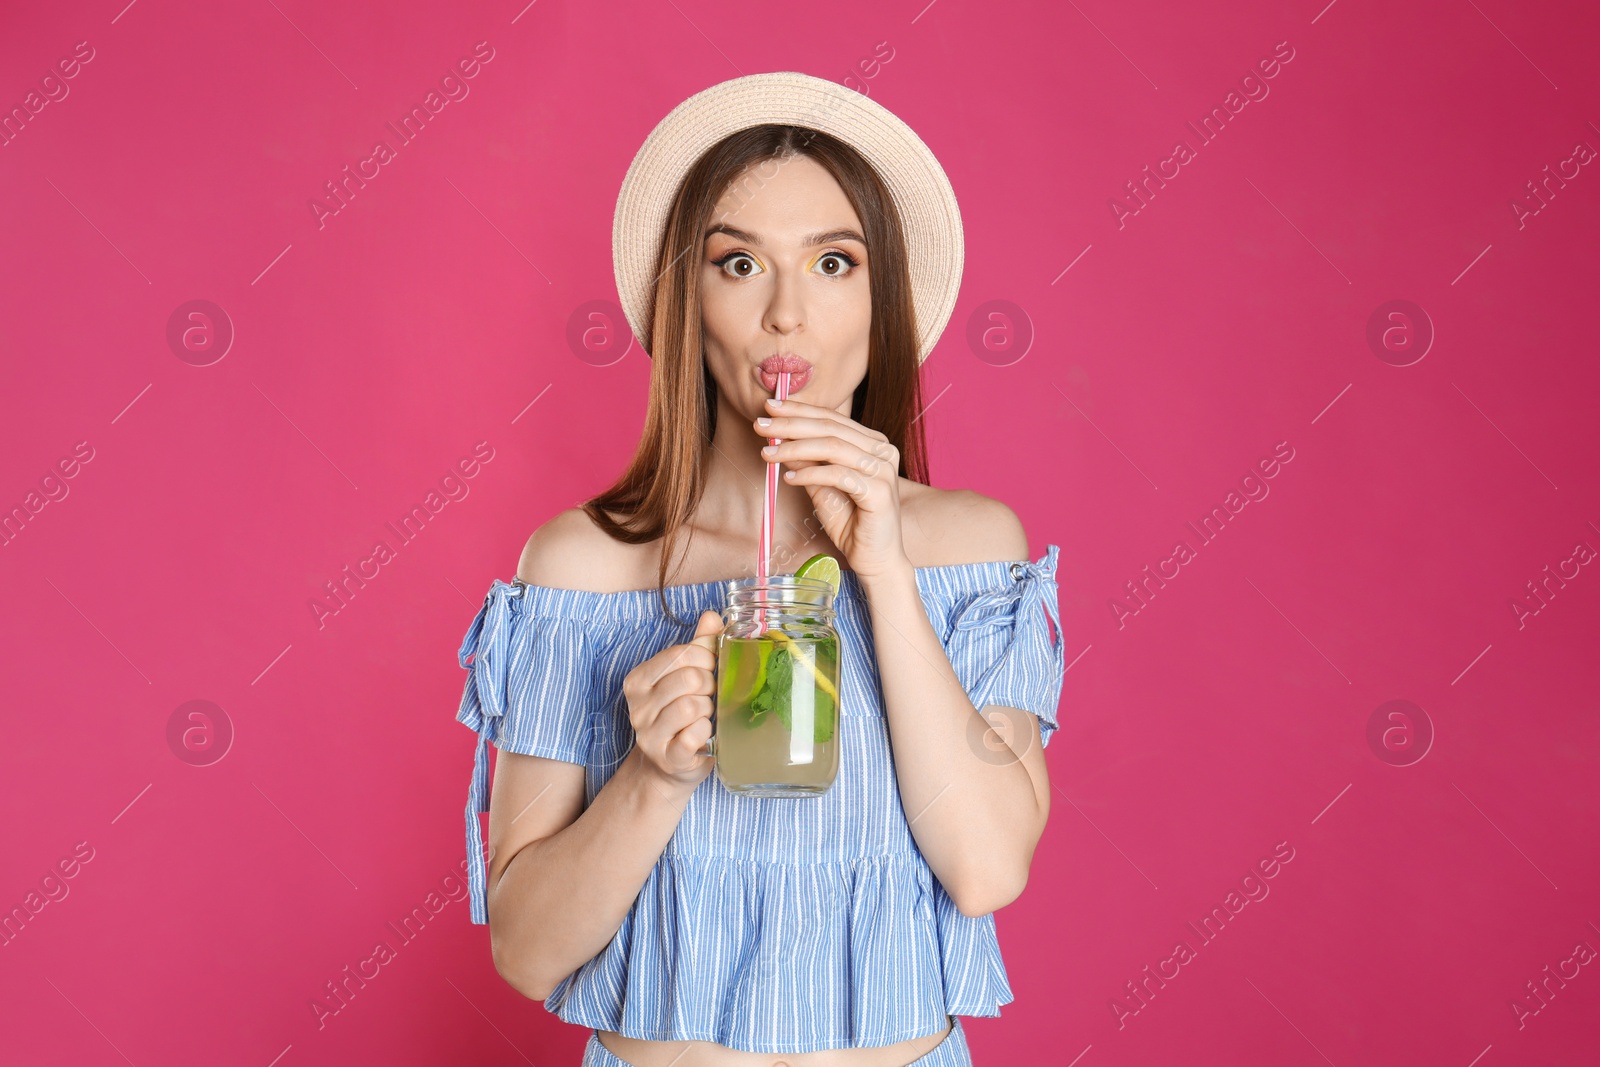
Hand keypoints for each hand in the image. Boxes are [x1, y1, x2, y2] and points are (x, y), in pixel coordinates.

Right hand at [621, 609, 722, 791]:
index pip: (680, 654)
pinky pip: (694, 735)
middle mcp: (638, 706)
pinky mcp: (667, 757)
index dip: (705, 659)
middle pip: (689, 679)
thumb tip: (712, 616)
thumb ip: (698, 646)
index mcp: (638, 680)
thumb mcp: (685, 677)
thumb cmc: (680, 717)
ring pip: (692, 706)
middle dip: (709, 686)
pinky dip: (706, 732)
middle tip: (708, 697)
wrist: (668, 767)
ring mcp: (649, 734)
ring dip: (708, 710)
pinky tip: (704, 734)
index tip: (709, 670)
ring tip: (704, 716)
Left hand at [755, 396, 910, 580]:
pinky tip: (788, 478)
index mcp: (872, 443)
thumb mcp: (821, 487)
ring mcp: (884, 470)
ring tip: (768, 453)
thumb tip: (778, 438)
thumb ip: (806, 462)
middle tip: (761, 425)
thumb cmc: (852, 523)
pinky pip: (839, 475)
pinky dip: (810, 474)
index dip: (798, 411)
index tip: (769, 407)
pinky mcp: (880, 492)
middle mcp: (883, 451)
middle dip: (790, 425)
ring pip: (833, 447)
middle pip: (830, 428)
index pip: (831, 418)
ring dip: (795, 448)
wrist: (875, 559)